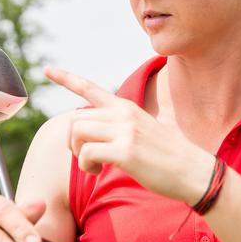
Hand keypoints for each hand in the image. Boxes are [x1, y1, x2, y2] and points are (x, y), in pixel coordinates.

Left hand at [45, 66, 213, 204]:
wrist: (193, 171)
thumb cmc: (166, 156)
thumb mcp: (141, 130)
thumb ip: (118, 126)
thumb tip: (92, 134)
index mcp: (126, 108)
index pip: (90, 88)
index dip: (66, 79)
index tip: (48, 70)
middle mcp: (123, 114)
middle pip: (75, 120)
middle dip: (73, 142)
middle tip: (88, 158)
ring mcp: (125, 131)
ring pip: (77, 134)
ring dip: (78, 154)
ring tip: (95, 166)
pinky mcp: (126, 151)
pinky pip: (87, 154)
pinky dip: (87, 166)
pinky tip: (100, 171)